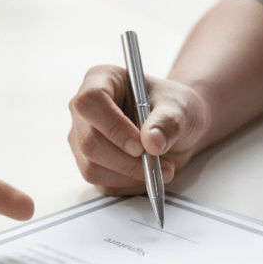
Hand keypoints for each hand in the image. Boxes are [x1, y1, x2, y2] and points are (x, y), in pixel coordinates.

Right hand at [67, 65, 211, 194]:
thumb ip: (167, 122)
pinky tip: (147, 172)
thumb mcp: (180, 108)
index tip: (140, 145)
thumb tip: (151, 142)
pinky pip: (102, 183)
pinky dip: (129, 183)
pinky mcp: (89, 163)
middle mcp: (84, 111)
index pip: (90, 102)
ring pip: (92, 167)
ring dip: (130, 174)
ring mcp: (82, 138)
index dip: (113, 126)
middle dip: (126, 160)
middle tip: (157, 162)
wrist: (175, 127)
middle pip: (89, 141)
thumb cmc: (173, 107)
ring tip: (160, 167)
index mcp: (100, 80)